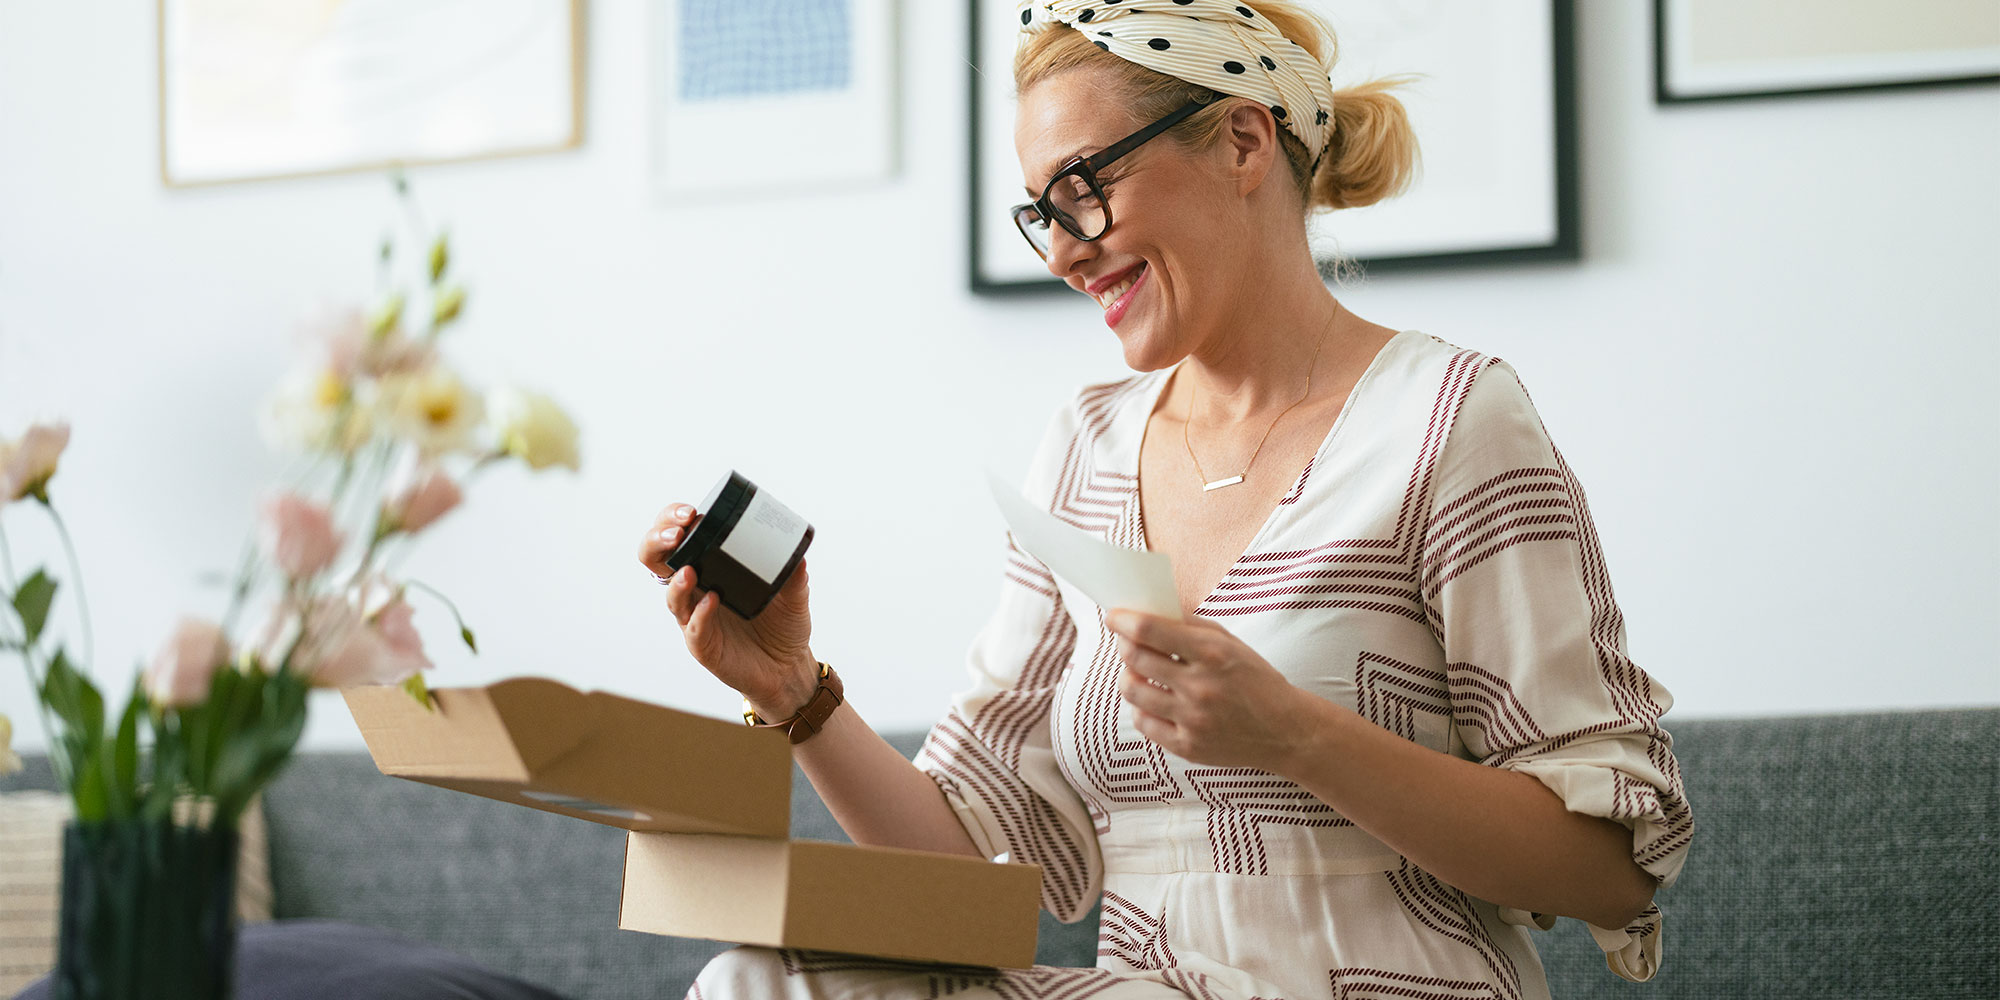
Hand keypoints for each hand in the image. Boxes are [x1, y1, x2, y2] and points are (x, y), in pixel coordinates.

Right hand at [636, 502, 817, 713]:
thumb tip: (799, 555)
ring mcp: (695, 617)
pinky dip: (700, 615)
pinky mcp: (703, 645)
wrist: (788, 667)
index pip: (680, 537)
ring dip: (677, 582)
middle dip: (658, 542)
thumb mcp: (794, 594)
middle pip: (657, 561)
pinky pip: (694, 629)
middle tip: (677, 532)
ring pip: (672, 596)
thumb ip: (794, 575)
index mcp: (711, 568)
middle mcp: (696, 590)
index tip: (689, 513)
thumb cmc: (782, 624)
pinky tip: (711, 601)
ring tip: (689, 571)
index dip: (672, 520)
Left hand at [1106, 609, 1319, 772]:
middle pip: (1134, 659)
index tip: (1114, 615)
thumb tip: (1148, 612)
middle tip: (1127, 642)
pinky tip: (1153, 701)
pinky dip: (1142, 709)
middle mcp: (1200, 686)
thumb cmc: (1257, 681)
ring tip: (1139, 673)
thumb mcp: (1231, 644)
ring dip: (1129, 677)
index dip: (1122, 620)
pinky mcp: (1188, 746)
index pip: (1149, 631)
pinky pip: (1143, 723)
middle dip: (1124, 645)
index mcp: (1212, 653)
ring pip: (1132, 691)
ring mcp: (1192, 719)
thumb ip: (1190, 627)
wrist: (1286, 731)